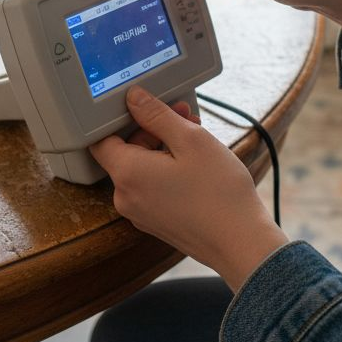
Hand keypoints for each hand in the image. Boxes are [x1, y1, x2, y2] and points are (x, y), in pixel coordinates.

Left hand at [90, 86, 288, 290]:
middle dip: (153, 130)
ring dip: (163, 149)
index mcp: (127, 173)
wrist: (240, 242)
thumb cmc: (218, 192)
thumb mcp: (190, 140)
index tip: (148, 109)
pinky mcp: (155, 221)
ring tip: (197, 140)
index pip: (101, 138)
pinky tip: (195, 165)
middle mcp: (125, 196)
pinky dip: (167, 171)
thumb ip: (156, 115)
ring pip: (142, 169)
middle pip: (125, 152)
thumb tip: (133, 99)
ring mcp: (139, 213)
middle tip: (187, 118)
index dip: (123, 119)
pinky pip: (152, 187)